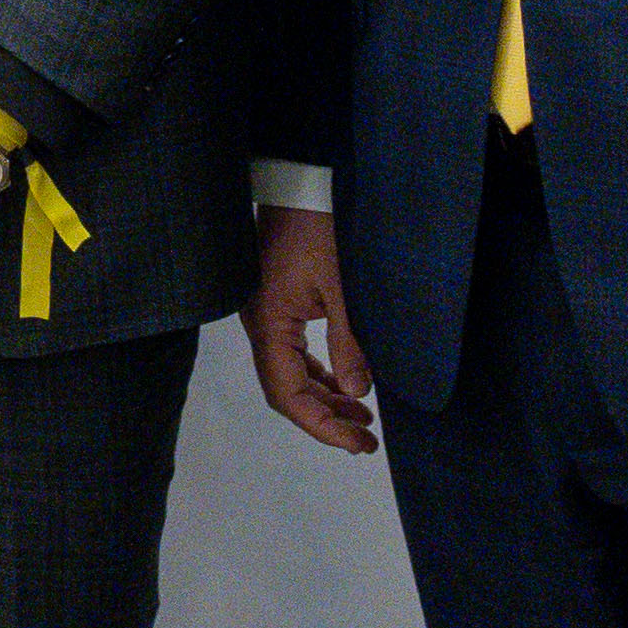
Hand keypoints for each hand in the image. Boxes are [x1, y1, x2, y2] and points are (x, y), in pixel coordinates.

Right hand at [244, 205, 377, 453]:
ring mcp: (268, 317)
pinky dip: (318, 375)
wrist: (298, 184)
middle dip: (325, 419)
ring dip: (324, 399)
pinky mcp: (278, 306)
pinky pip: (294, 354)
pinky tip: (344, 383)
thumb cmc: (318, 228)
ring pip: (290, 375)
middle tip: (367, 439)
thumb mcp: (342, 286)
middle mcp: (261, 326)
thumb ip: (349, 342)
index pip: (288, 394)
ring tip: (362, 417)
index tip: (359, 443)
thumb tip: (359, 393)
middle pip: (286, 390)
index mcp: (270, 324)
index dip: (322, 426)